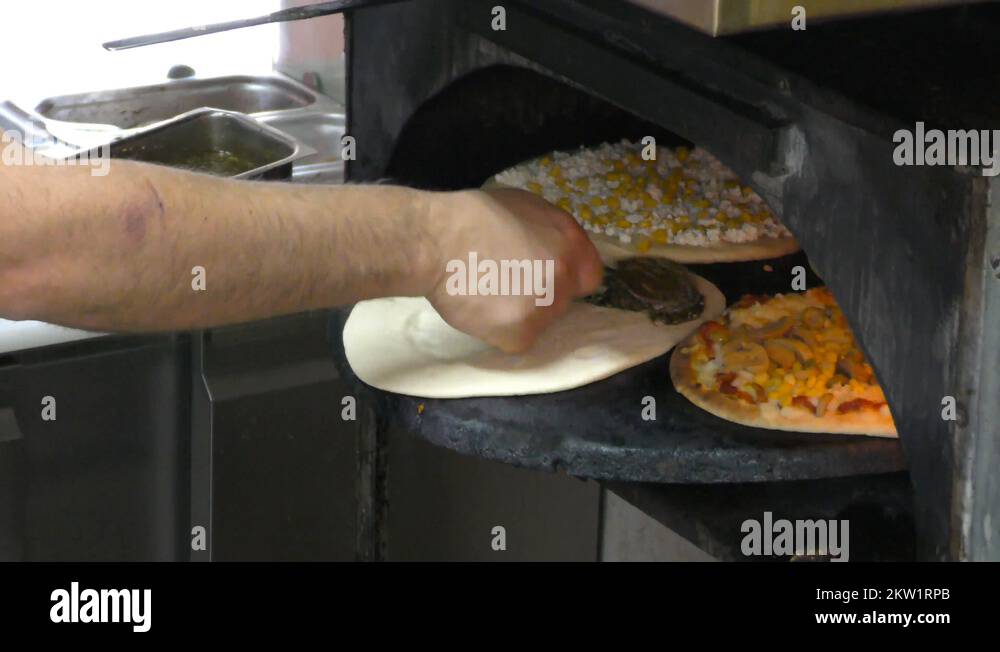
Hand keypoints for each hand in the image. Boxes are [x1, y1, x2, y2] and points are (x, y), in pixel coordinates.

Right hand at [425, 187, 603, 352]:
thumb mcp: (525, 207)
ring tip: (488, 294)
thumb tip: (559, 252)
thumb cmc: (472, 217)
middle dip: (541, 295)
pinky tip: (481, 310)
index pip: (589, 277)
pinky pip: (517, 339)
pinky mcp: (521, 334)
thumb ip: (552, 232)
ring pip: (540, 321)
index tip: (545, 277)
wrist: (436, 242)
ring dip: (520, 313)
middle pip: (563, 301)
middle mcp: (564, 276)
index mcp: (569, 242)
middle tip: (506, 282)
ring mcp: (545, 308)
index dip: (566, 278)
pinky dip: (500, 331)